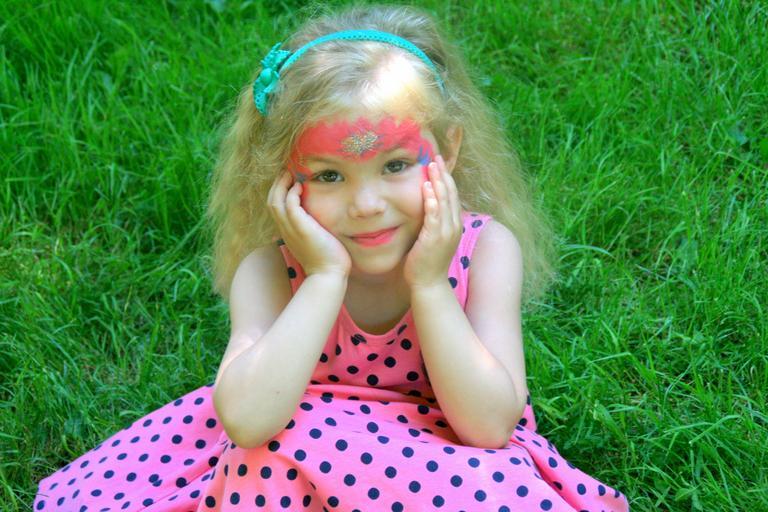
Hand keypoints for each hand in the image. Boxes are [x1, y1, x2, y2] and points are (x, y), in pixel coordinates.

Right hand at [268, 172, 351, 277]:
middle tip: (286, 171)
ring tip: (290, 173)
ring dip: (281, 185)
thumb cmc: (327, 260)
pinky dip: (292, 194)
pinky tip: (300, 186)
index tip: (289, 181)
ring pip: (275, 201)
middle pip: (271, 201)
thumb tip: (322, 221)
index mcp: (288, 232)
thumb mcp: (316, 242)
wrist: (328, 275)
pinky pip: (289, 205)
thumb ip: (314, 229)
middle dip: (277, 184)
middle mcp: (285, 230)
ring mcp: (291, 229)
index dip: (279, 192)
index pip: (276, 208)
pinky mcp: (301, 228)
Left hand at [404, 155, 462, 289]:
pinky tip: (428, 188)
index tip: (440, 163)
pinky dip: (432, 201)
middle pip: (451, 194)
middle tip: (436, 157)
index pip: (453, 196)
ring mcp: (446, 233)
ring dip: (438, 182)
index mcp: (455, 224)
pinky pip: (435, 216)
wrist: (428, 283)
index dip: (447, 178)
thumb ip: (433, 221)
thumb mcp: (434, 237)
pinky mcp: (434, 239)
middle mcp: (454, 226)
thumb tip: (427, 206)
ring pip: (444, 202)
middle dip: (444, 174)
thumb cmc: (427, 261)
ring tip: (432, 166)